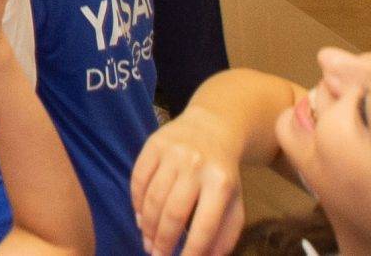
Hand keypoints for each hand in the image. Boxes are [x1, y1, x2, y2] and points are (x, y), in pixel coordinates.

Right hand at [132, 108, 247, 255]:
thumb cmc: (223, 172)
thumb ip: (225, 233)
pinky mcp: (153, 144)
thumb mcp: (234, 201)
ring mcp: (172, 153)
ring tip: (147, 243)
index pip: (204, 225)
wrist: (211, 126)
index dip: (191, 251)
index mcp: (222, 182)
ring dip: (147, 226)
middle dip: (163, 241)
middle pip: (173, 213)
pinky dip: (136, 202)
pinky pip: (138, 179)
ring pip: (152, 198)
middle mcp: (196, 166)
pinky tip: (139, 218)